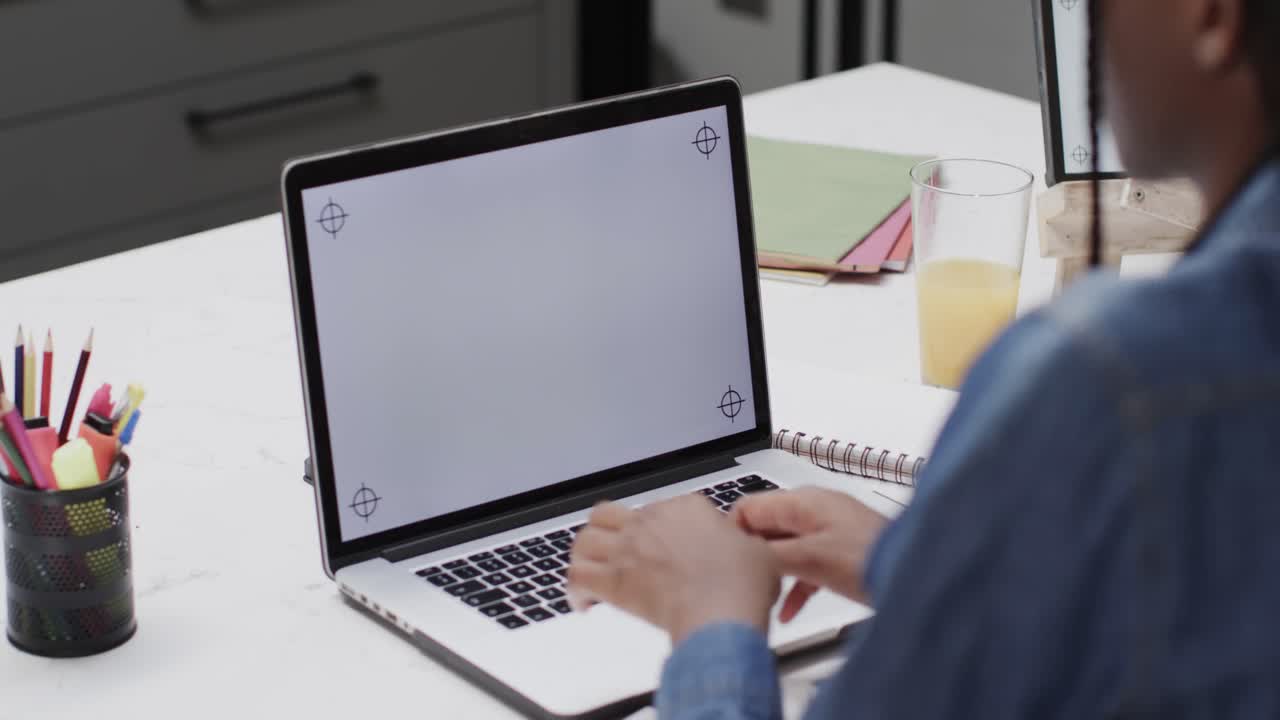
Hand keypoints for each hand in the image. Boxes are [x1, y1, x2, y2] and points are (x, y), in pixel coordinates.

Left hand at [567, 495, 780, 644]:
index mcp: (686, 507)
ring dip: (583, 555)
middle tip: (608, 548)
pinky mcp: (615, 581)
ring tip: (588, 569)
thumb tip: (741, 547)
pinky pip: (577, 578)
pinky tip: (582, 602)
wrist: (722, 612)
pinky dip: (574, 590)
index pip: (657, 508)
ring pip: (584, 539)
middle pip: (609, 514)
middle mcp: (652, 522)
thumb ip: (740, 542)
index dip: (655, 527)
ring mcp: (630, 549)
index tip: (659, 546)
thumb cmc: (741, 585)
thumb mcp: (756, 549)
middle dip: (605, 531)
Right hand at [731, 487, 887, 621]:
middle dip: (751, 553)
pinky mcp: (840, 553)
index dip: (732, 532)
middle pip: (766, 527)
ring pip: (784, 549)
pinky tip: (788, 610)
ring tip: (759, 594)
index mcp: (804, 501)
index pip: (749, 506)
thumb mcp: (810, 558)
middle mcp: (815, 511)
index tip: (723, 557)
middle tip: (738, 579)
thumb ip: (770, 554)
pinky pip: (805, 565)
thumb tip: (741, 554)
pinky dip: (794, 585)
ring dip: (772, 572)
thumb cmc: (872, 558)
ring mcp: (829, 531)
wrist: (918, 574)